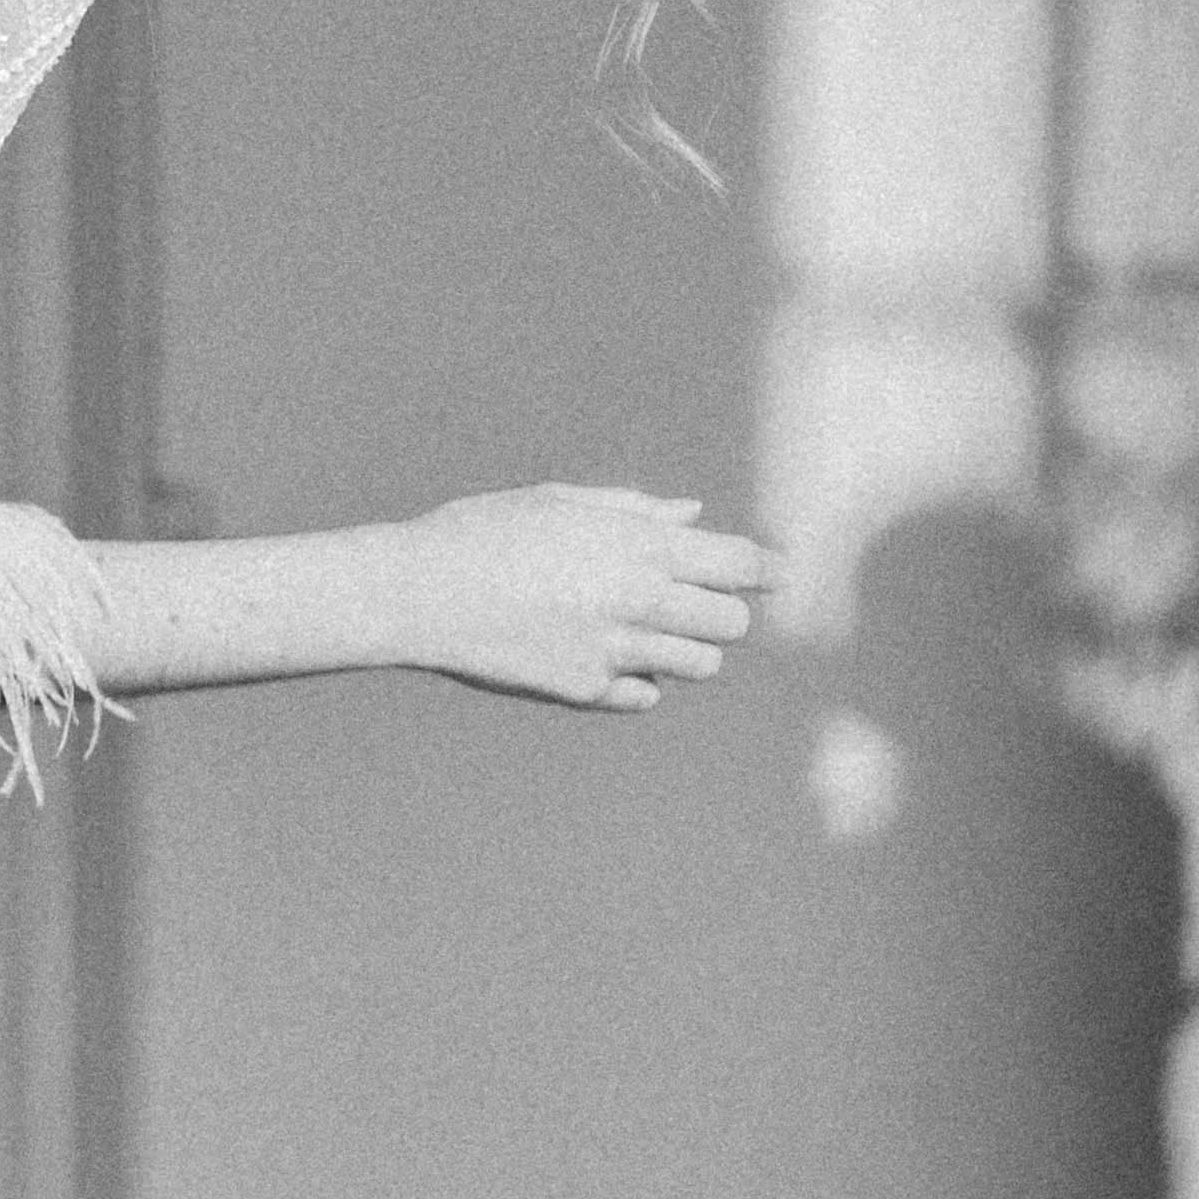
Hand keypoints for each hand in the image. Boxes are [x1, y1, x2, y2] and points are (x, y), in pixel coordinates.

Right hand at [395, 485, 777, 708]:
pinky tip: (607, 657)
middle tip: (689, 600)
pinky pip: (645, 696)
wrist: (419, 591)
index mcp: (638, 545)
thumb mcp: (561, 502)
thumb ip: (636, 511)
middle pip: (731, 622)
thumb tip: (692, 516)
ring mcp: (613, 651)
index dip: (770, 569)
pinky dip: (640, 680)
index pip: (740, 564)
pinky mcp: (584, 689)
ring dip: (685, 648)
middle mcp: (638, 600)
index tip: (780, 574)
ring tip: (643, 629)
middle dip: (720, 610)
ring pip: (699, 665)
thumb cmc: (486, 531)